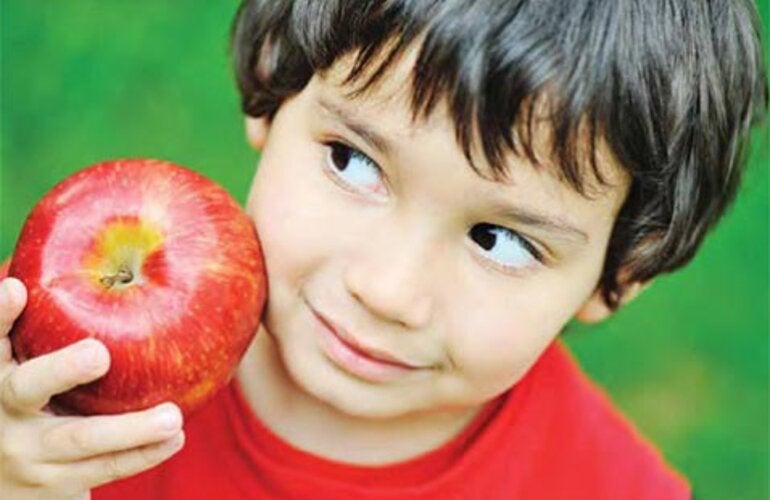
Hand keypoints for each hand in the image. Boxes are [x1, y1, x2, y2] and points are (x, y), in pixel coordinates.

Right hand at [0, 277, 184, 498]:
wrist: (10, 479)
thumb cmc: (36, 400)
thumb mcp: (27, 364)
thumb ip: (48, 329)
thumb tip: (117, 264)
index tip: (15, 288)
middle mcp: (2, 409)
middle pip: (26, 387)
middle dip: (61, 369)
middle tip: (98, 353)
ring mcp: (26, 453)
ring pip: (78, 439)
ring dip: (129, 430)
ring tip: (171, 417)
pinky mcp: (54, 484)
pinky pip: (104, 468)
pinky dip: (142, 454)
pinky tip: (173, 438)